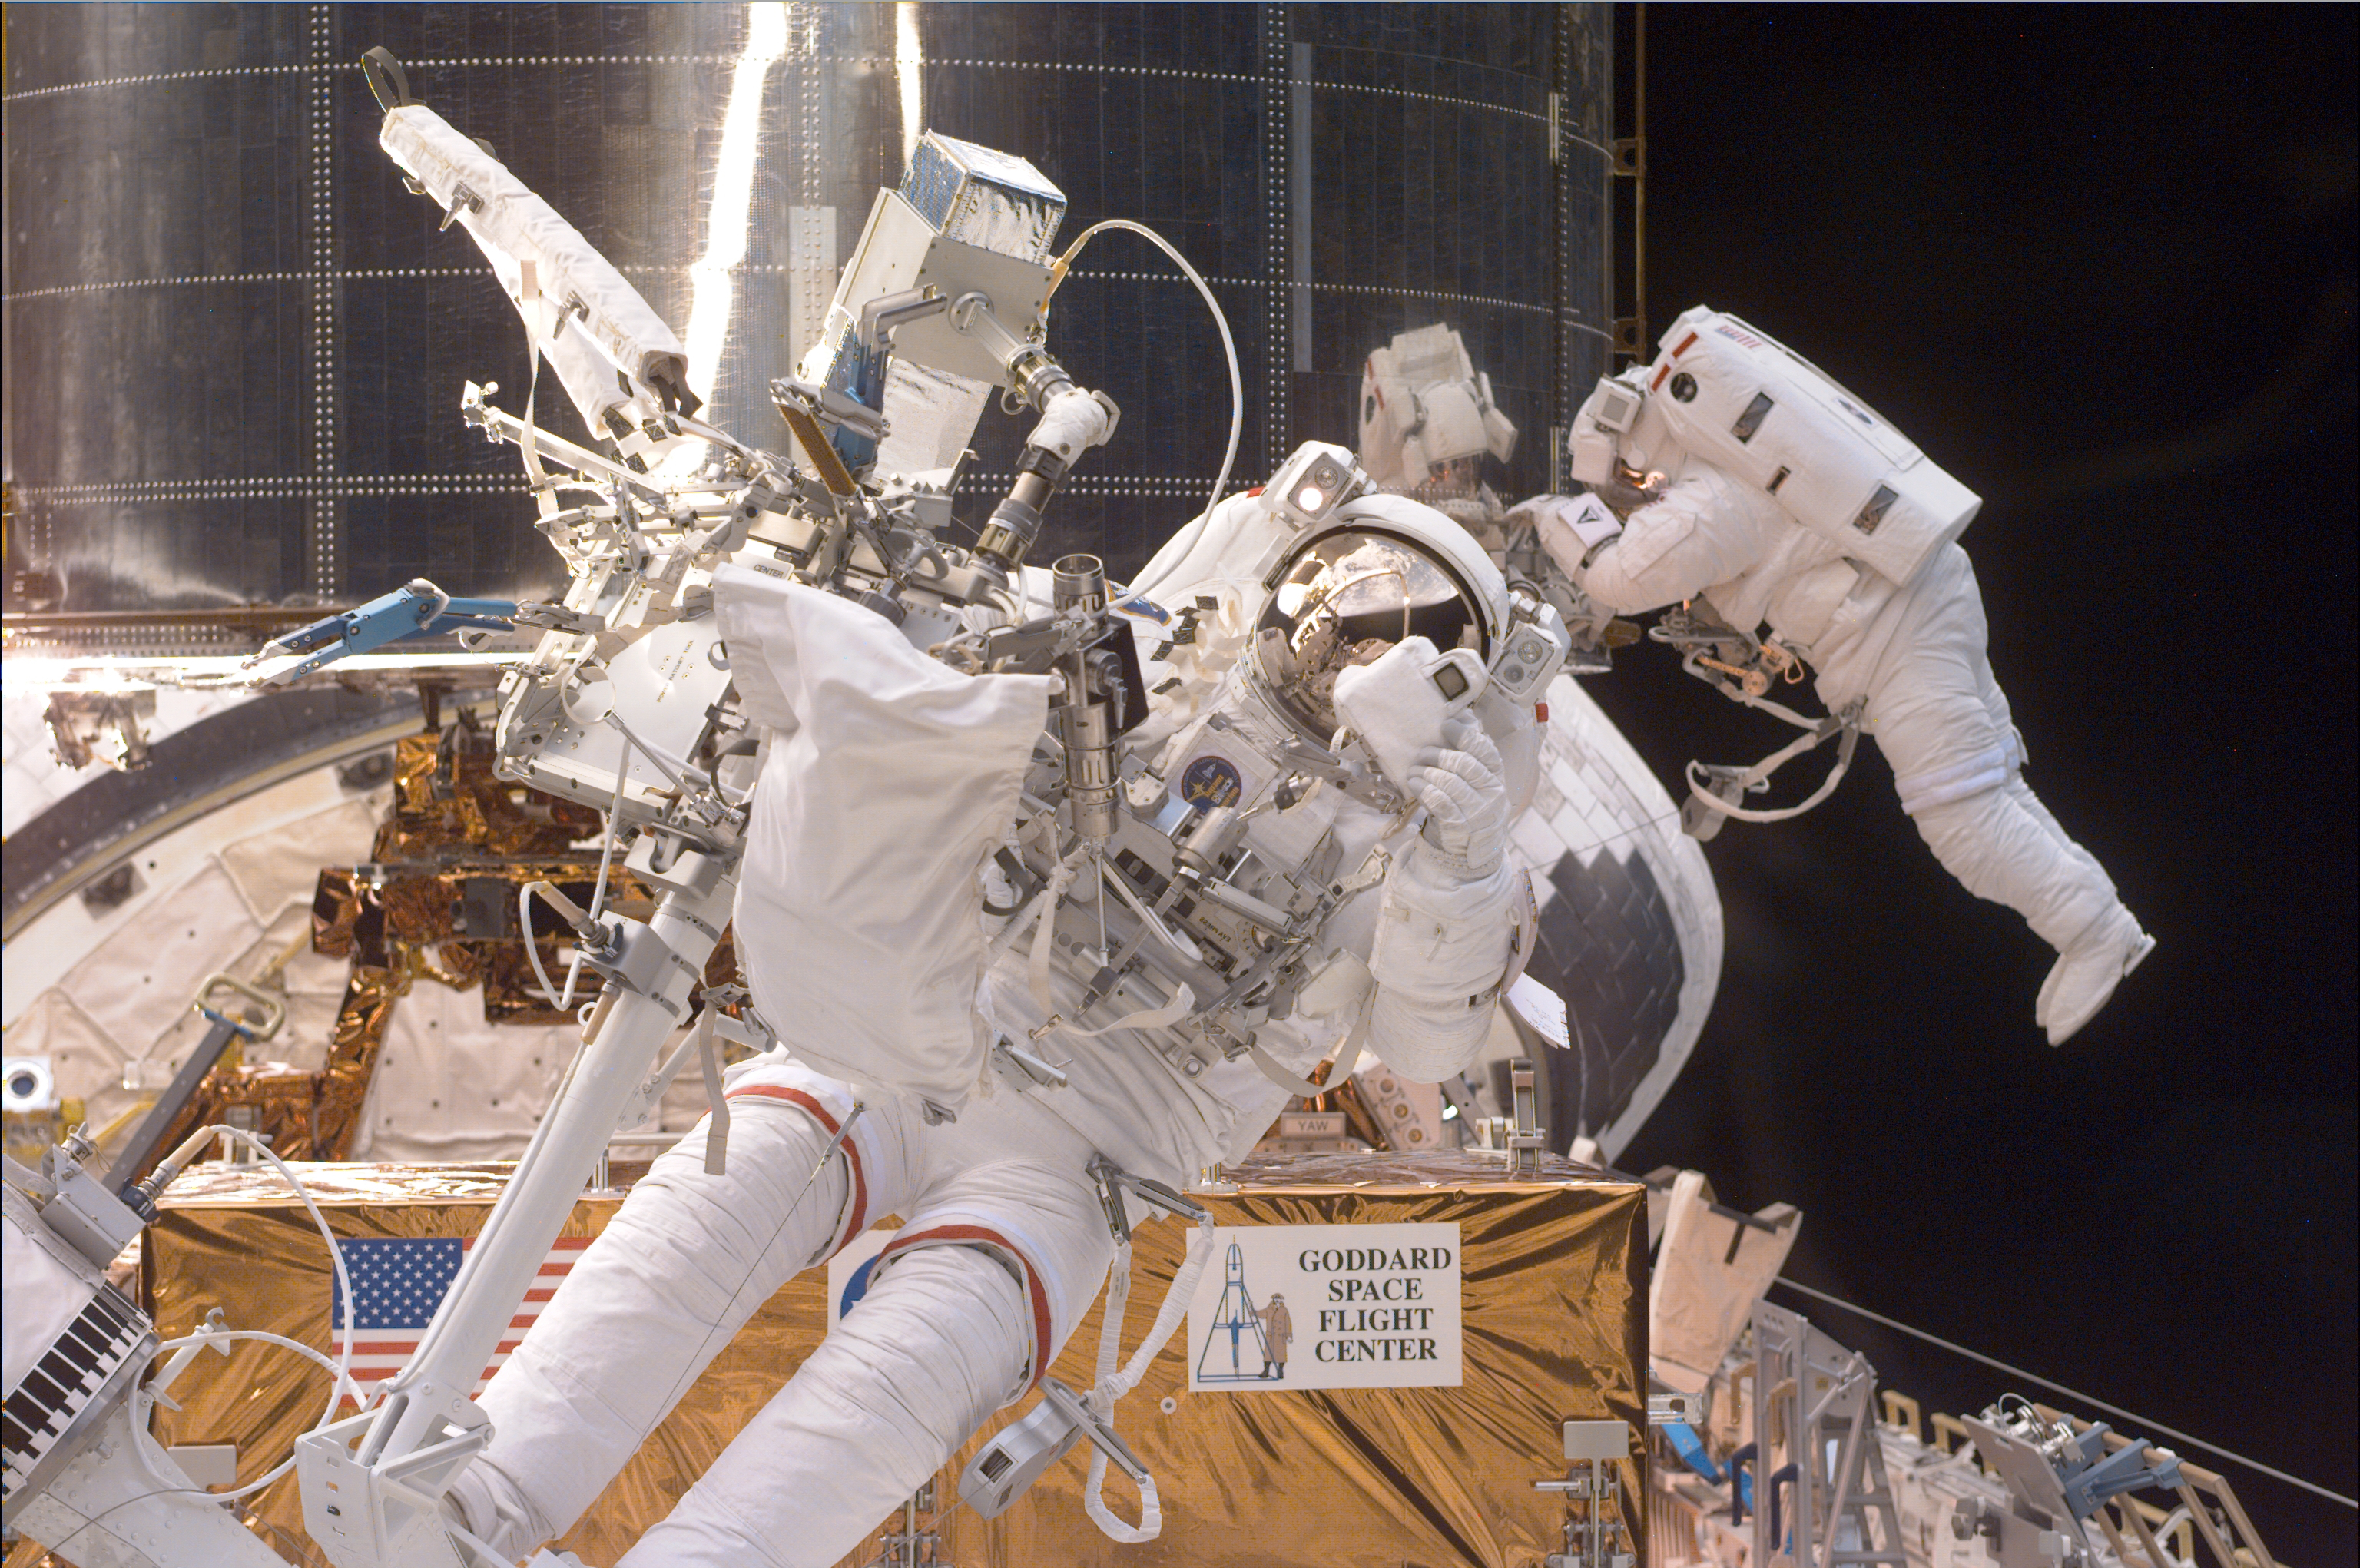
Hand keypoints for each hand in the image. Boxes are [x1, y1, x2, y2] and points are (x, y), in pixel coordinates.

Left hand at [1411, 716, 1507, 876]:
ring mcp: (1478, 811)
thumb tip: (1463, 714)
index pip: (1484, 749)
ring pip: (1449, 782)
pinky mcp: (1460, 826)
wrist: (1476, 848)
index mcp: (1497, 775)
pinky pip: (1440, 803)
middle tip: (1422, 754)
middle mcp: (1492, 792)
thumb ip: (1472, 751)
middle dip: (1437, 754)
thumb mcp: (1479, 779)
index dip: (1463, 734)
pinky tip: (1413, 784)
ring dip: (1425, 772)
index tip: (1445, 725)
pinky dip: (1424, 790)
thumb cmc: (1472, 803)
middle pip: (1462, 764)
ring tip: (1413, 770)